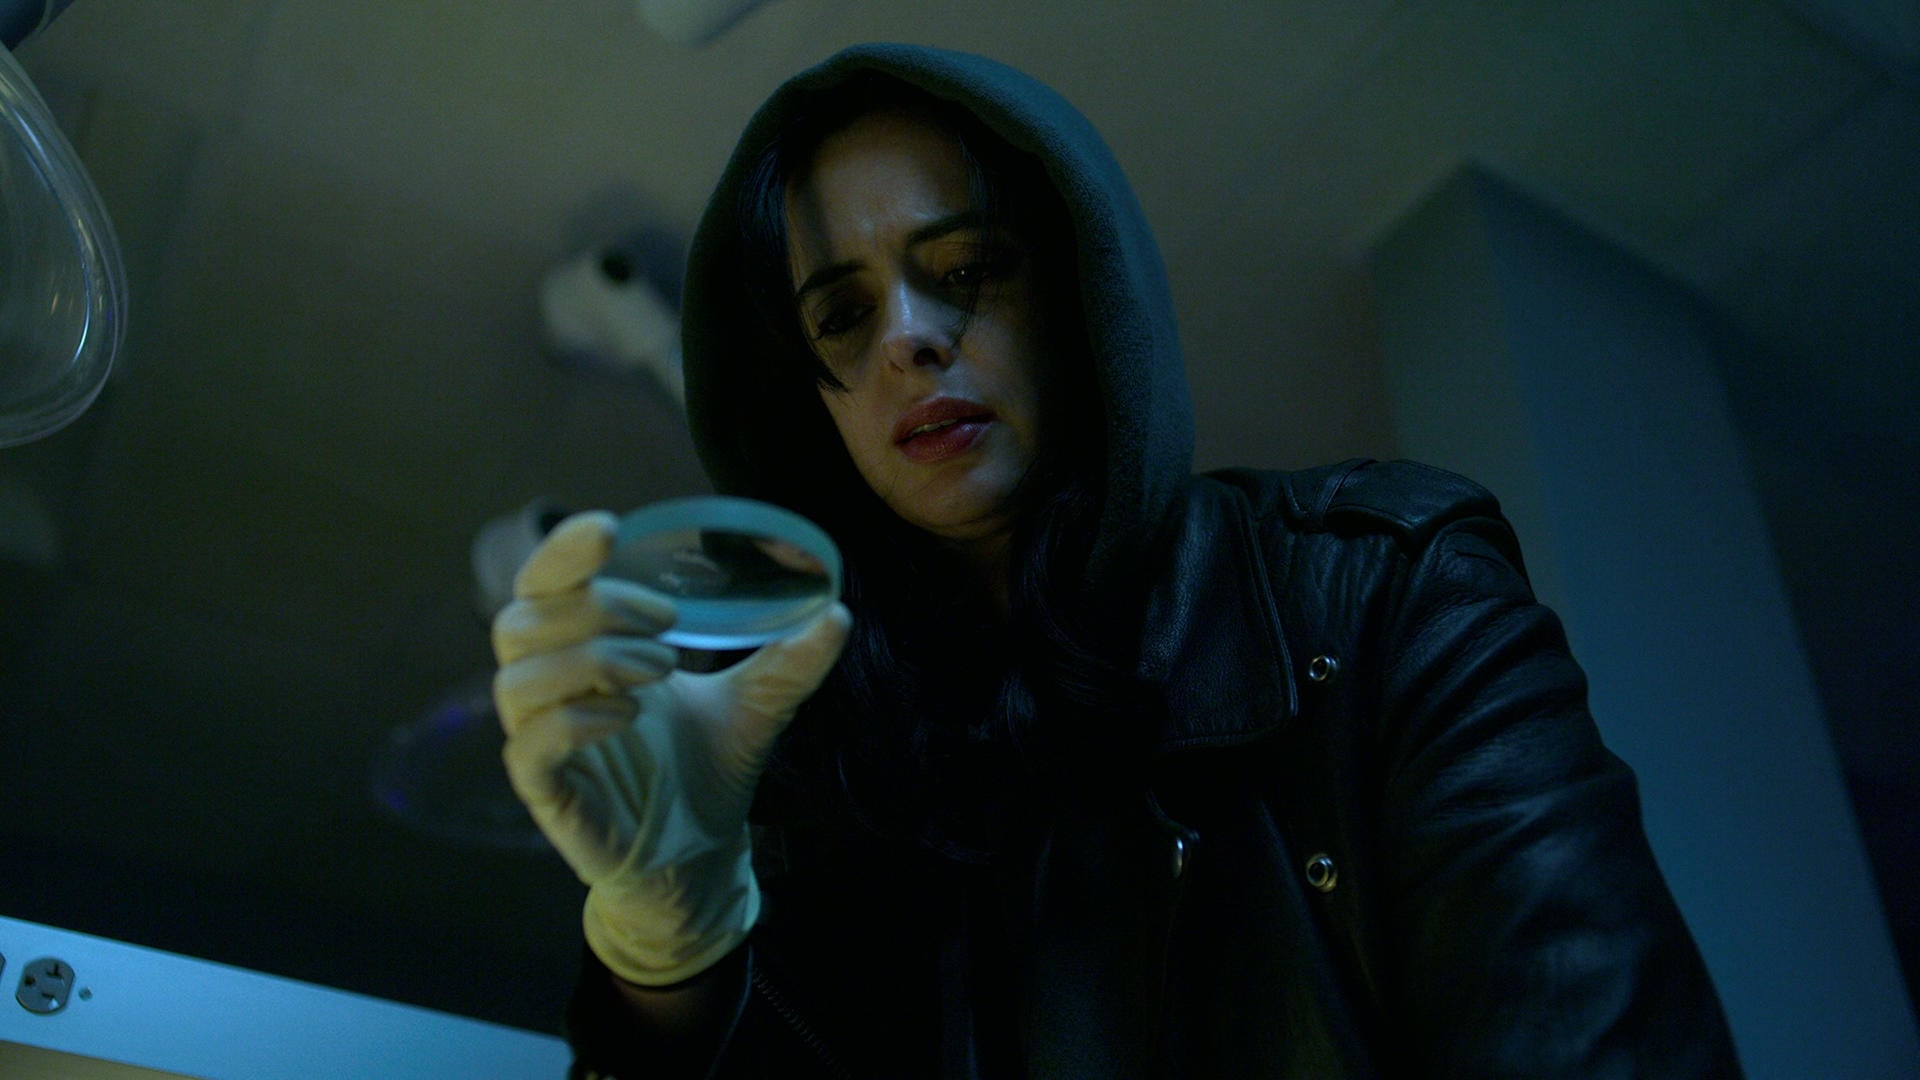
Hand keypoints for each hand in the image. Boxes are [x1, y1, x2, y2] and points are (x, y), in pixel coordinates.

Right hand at [492, 511, 850, 984]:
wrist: (701, 855)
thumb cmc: (706, 768)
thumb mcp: (754, 705)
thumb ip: (788, 660)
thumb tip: (839, 612)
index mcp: (585, 648)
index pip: (544, 583)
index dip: (563, 550)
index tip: (611, 529)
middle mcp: (552, 687)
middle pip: (522, 620)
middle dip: (594, 605)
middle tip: (667, 623)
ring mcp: (542, 740)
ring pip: (519, 678)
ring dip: (590, 657)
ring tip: (659, 668)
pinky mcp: (546, 792)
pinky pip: (528, 745)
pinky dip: (574, 719)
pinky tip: (627, 715)